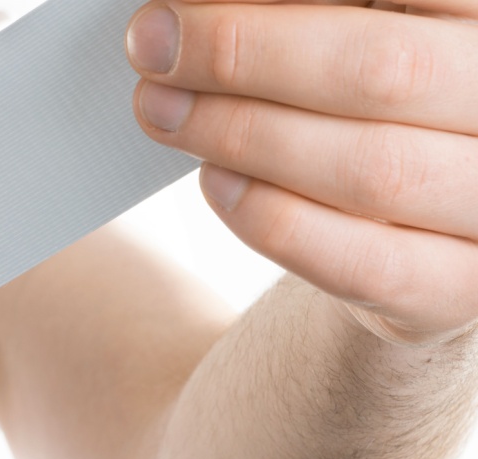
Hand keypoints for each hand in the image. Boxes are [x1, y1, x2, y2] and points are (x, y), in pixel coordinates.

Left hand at [126, 0, 477, 345]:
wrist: (431, 235)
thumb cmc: (383, 113)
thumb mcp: (367, 42)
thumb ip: (309, 23)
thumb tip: (193, 13)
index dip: (277, 6)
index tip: (187, 1)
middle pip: (382, 72)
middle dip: (245, 54)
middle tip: (152, 47)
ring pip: (370, 169)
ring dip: (243, 135)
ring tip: (162, 109)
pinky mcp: (460, 289)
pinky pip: (360, 260)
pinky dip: (272, 217)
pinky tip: (214, 180)